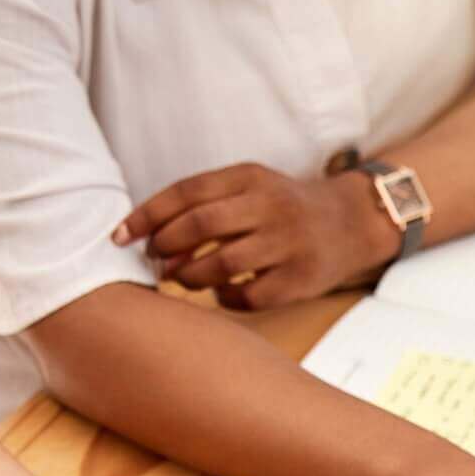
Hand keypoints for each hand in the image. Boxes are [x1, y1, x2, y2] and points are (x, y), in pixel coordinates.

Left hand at [113, 163, 394, 310]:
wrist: (355, 223)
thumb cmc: (287, 207)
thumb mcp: (251, 187)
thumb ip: (207, 204)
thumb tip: (154, 242)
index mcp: (252, 178)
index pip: (186, 192)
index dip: (146, 215)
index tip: (119, 235)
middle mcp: (271, 207)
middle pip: (200, 227)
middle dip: (165, 247)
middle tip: (156, 260)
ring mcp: (289, 244)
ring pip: (220, 265)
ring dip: (190, 276)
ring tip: (184, 278)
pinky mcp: (302, 279)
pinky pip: (248, 295)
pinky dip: (225, 297)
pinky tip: (223, 292)